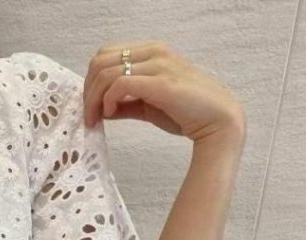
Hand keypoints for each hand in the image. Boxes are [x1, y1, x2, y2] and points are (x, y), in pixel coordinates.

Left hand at [82, 40, 245, 147]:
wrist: (217, 121)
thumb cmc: (185, 113)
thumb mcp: (147, 106)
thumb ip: (125, 103)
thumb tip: (102, 109)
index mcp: (151, 52)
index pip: (106, 55)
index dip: (91, 81)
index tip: (90, 107)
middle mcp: (154, 52)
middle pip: (100, 60)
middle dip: (87, 90)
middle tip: (89, 115)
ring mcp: (158, 64)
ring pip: (106, 72)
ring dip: (93, 99)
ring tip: (96, 119)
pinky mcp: (161, 82)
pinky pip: (120, 84)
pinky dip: (107, 100)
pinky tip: (109, 115)